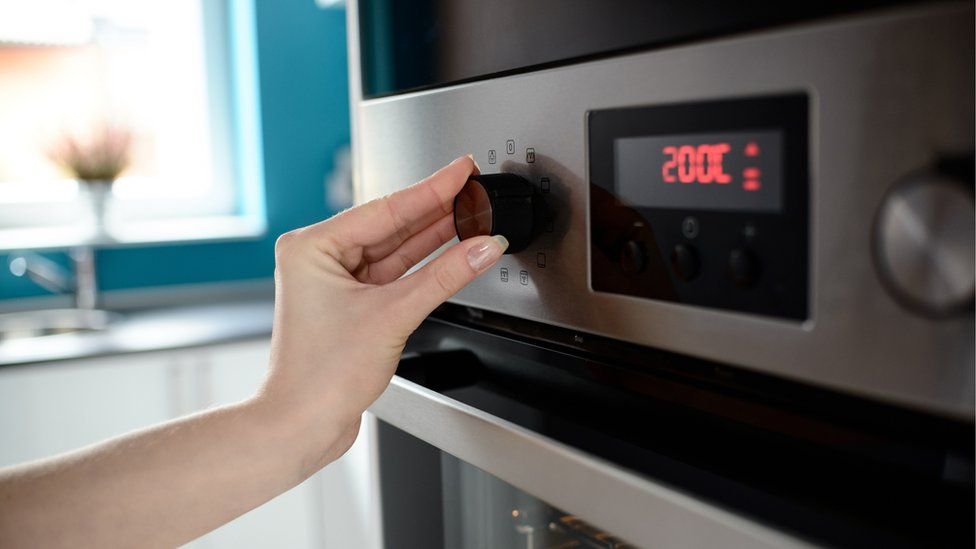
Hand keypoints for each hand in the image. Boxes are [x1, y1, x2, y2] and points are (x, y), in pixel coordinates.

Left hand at [259, 155, 507, 469]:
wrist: (302, 425)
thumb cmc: (319, 377)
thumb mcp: (392, 315)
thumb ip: (444, 277)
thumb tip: (482, 247)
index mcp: (312, 247)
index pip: (384, 208)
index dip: (431, 188)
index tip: (461, 171)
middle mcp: (319, 260)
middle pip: (391, 226)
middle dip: (436, 210)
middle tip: (474, 189)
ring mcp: (336, 283)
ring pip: (395, 251)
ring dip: (434, 238)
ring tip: (472, 216)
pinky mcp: (352, 306)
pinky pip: (394, 275)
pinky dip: (424, 267)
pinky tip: (453, 253)